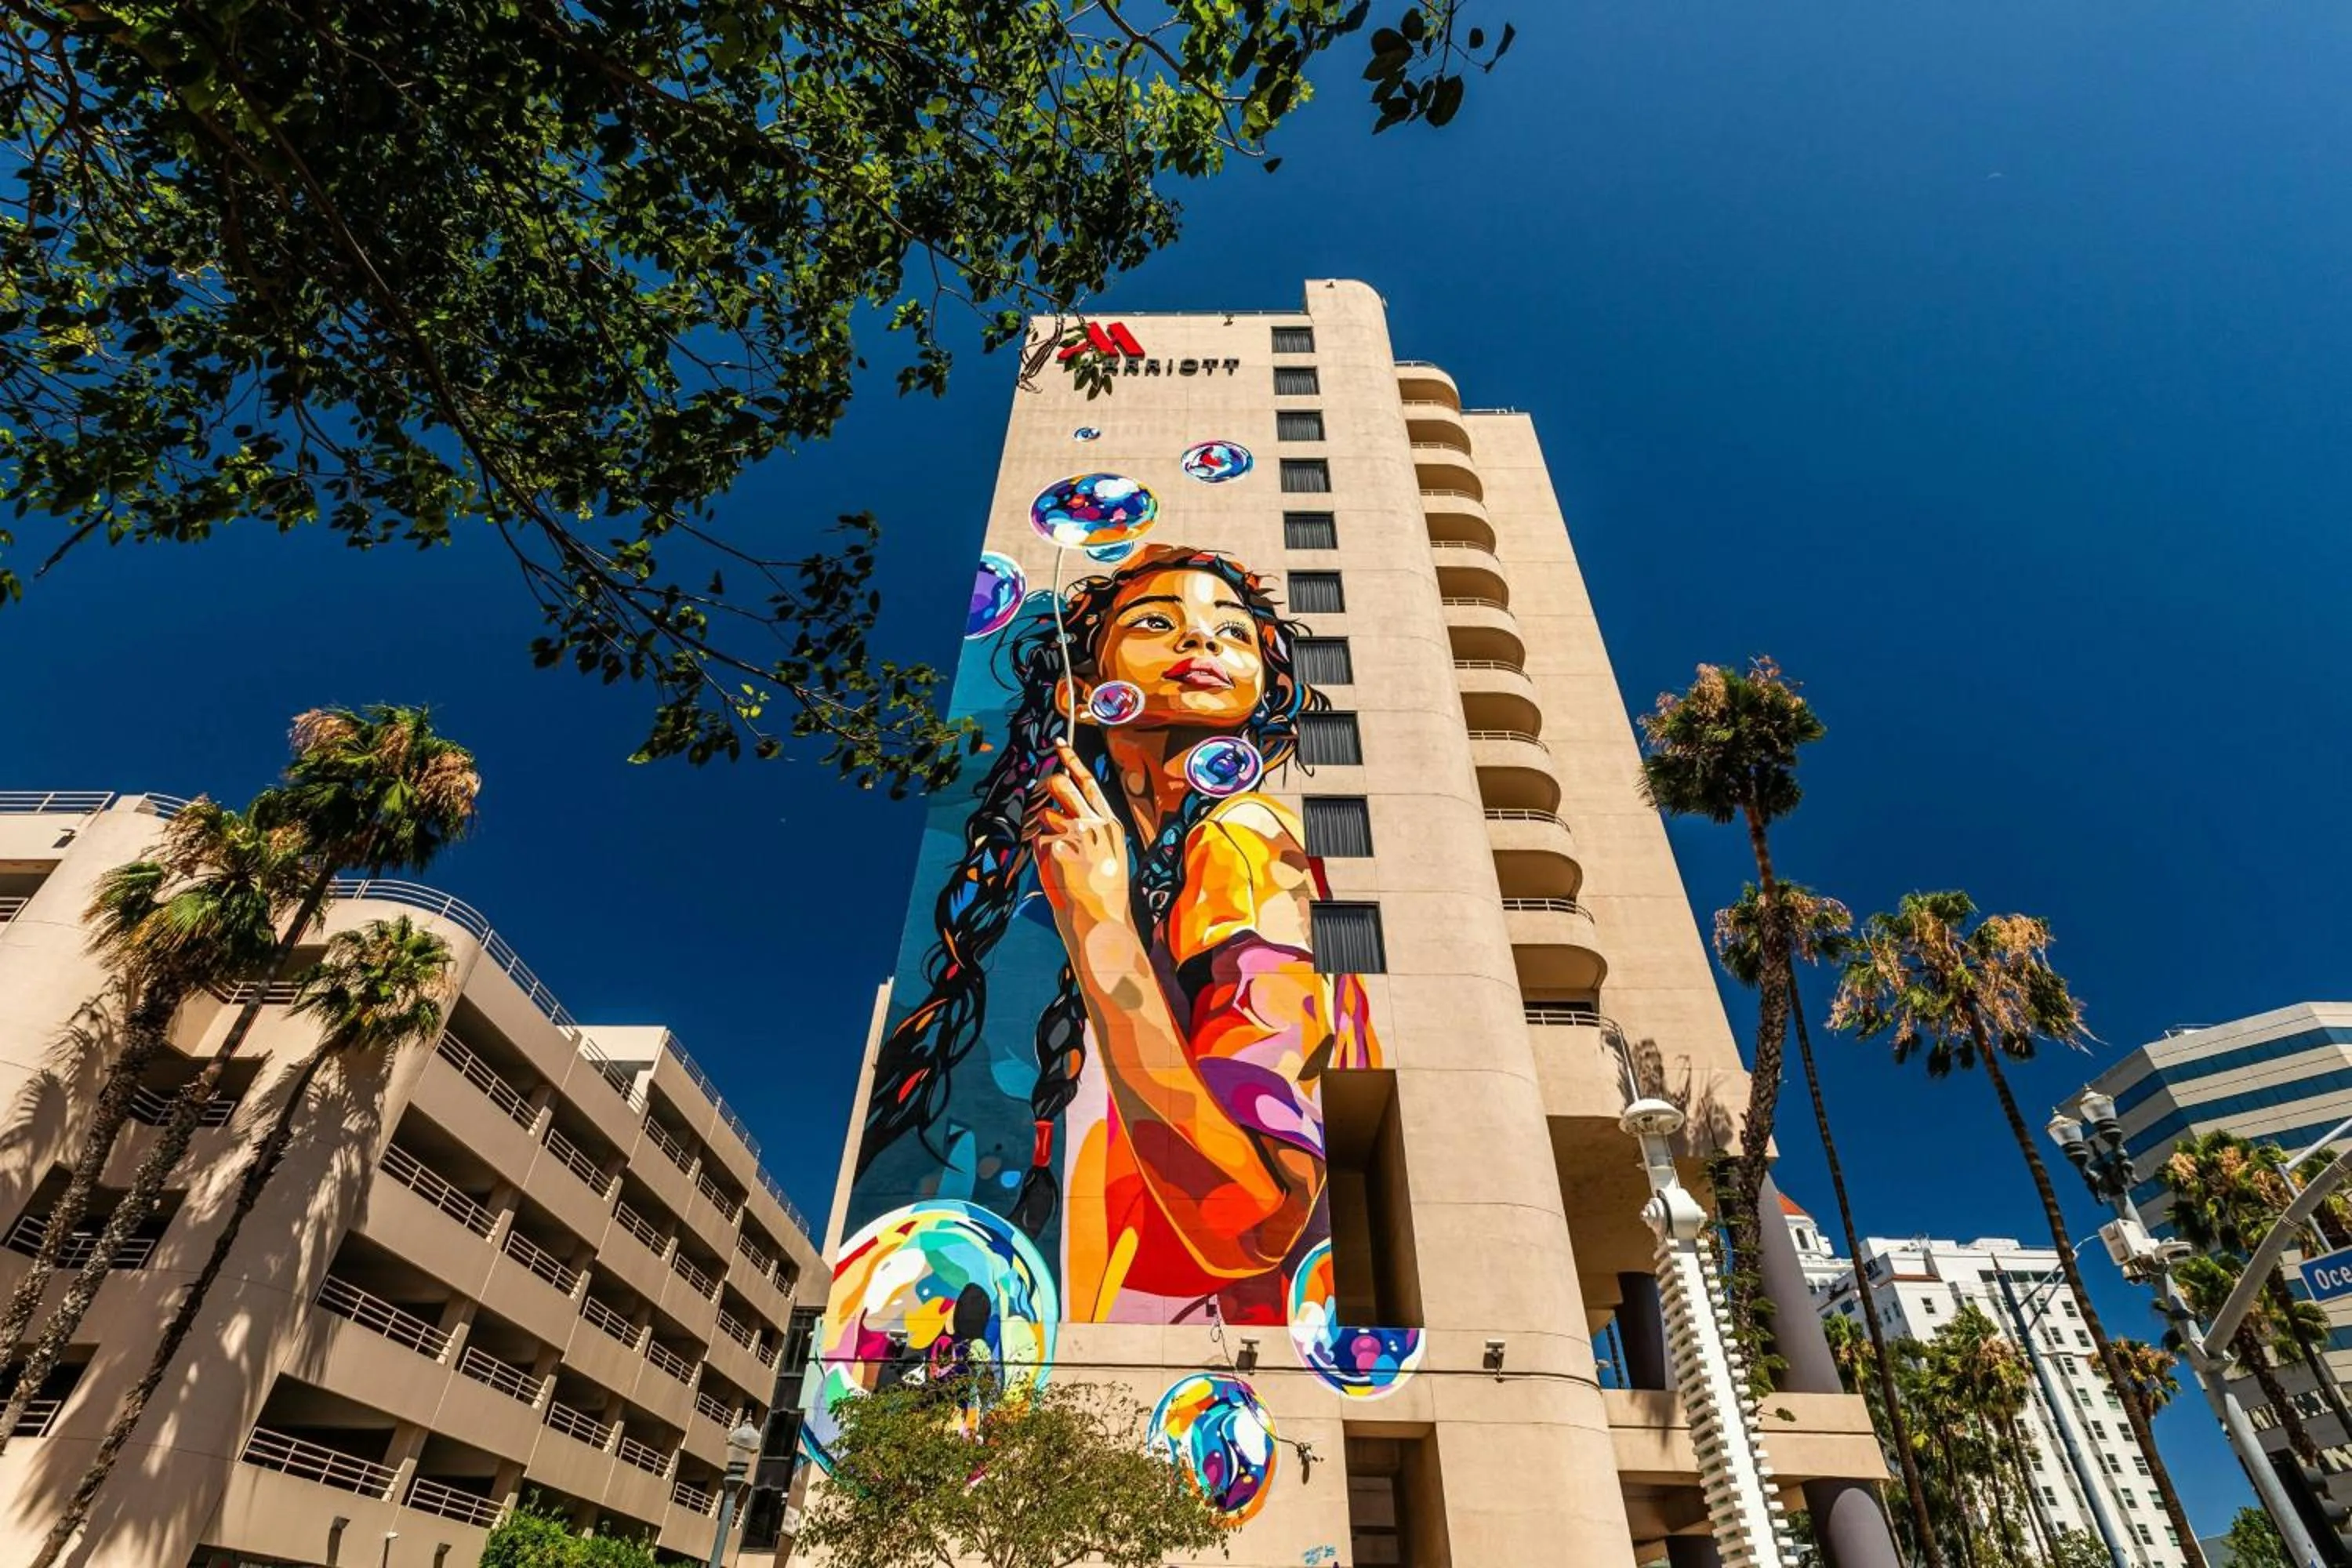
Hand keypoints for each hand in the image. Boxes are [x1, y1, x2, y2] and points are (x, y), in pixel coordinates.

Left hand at [1028, 743, 1130, 928]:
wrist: (1102, 921)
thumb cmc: (1103, 893)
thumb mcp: (1107, 855)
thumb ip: (1088, 829)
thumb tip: (1056, 813)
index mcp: (1109, 824)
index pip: (1088, 782)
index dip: (1072, 760)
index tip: (1059, 743)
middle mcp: (1093, 823)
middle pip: (1062, 786)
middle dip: (1051, 786)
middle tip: (1048, 794)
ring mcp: (1073, 834)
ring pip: (1045, 815)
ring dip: (1046, 831)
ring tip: (1063, 858)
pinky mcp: (1054, 847)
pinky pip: (1036, 840)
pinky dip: (1041, 854)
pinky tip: (1056, 871)